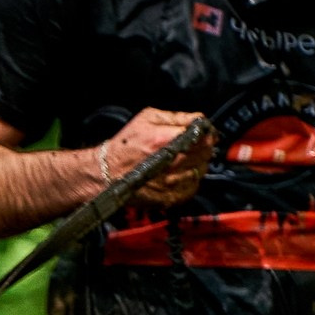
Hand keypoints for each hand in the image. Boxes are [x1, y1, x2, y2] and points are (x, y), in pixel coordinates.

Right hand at [95, 108, 215, 206]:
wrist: (106, 174)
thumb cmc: (124, 147)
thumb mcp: (147, 118)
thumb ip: (176, 117)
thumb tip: (199, 119)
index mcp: (167, 140)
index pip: (204, 134)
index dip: (207, 132)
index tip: (204, 132)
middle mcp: (172, 163)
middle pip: (206, 152)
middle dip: (204, 146)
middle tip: (194, 144)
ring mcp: (172, 183)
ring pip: (202, 170)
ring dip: (198, 163)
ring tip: (184, 159)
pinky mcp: (170, 197)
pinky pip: (193, 187)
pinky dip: (190, 180)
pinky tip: (179, 174)